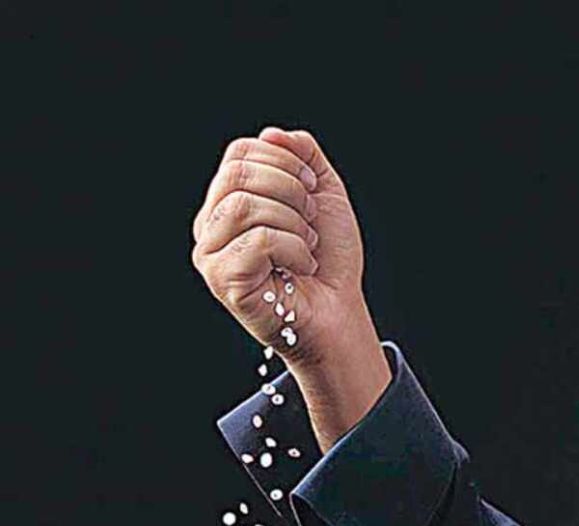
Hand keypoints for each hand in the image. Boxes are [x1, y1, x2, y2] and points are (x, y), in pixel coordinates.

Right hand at [190, 126, 377, 374]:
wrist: (339, 310)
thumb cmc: (328, 259)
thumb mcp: (324, 193)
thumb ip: (303, 155)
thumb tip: (272, 133)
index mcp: (228, 200)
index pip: (239, 152)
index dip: (284, 160)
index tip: (313, 187)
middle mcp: (211, 224)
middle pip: (238, 174)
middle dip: (291, 189)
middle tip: (311, 218)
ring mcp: (211, 253)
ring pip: (243, 205)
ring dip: (294, 222)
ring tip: (307, 246)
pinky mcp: (223, 279)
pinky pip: (256, 240)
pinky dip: (293, 249)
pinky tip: (301, 266)